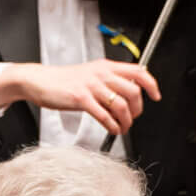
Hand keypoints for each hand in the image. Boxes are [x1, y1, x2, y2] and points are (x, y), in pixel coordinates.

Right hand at [7, 60, 161, 137]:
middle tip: (134, 118)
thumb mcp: (92, 73)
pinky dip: (113, 125)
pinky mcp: (80, 98)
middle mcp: (101, 74)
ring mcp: (91, 86)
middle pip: (133, 91)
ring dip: (126, 120)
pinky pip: (104, 115)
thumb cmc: (64, 80)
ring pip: (121, 104)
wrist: (39, 80)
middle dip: (138, 109)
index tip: (156, 96)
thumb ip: (110, 79)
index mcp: (107, 66)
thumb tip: (130, 91)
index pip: (138, 72)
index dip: (151, 85)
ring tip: (123, 127)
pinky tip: (113, 129)